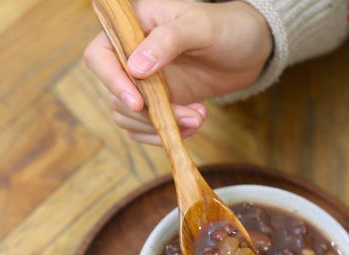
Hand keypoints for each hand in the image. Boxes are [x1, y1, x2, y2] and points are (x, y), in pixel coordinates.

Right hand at [83, 0, 271, 143]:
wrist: (249, 49)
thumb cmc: (226, 27)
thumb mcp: (200, 26)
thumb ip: (168, 41)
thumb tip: (136, 68)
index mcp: (132, 27)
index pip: (99, 56)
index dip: (112, 80)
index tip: (138, 102)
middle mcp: (130, 56)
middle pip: (116, 95)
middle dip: (151, 113)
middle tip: (190, 116)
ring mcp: (143, 83)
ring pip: (128, 117)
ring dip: (161, 127)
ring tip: (198, 119)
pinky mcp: (156, 104)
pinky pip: (144, 128)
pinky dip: (165, 134)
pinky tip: (193, 124)